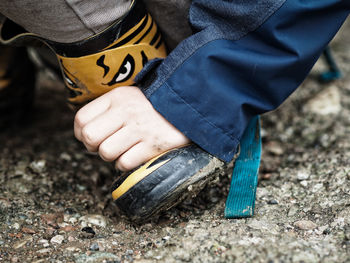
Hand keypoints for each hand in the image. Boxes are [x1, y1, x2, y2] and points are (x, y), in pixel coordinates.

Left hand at [74, 86, 189, 170]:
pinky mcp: (153, 145)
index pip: (82, 118)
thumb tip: (84, 134)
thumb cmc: (153, 106)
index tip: (89, 138)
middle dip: (93, 147)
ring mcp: (140, 128)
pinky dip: (125, 164)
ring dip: (110, 157)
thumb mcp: (128, 97)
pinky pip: (124, 163)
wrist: (187, 107)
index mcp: (117, 97)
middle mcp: (126, 111)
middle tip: (103, 146)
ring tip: (122, 150)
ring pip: (106, 153)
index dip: (80, 133)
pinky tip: (134, 155)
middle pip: (90, 137)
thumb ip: (106, 110)